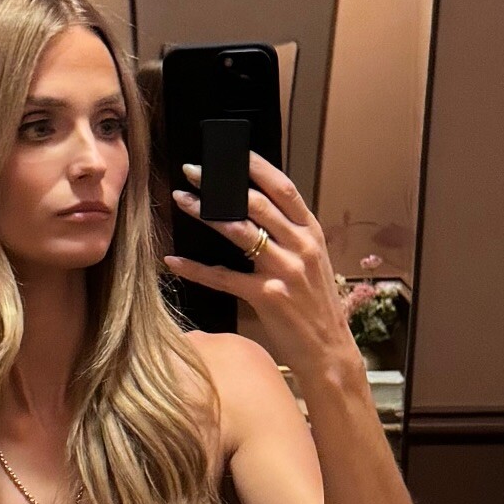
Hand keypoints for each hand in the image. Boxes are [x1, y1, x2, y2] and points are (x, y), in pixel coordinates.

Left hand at [167, 152, 357, 381]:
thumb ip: (289, 236)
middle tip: (192, 172)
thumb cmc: (315, 306)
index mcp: (311, 233)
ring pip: (239, 231)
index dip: (256, 166)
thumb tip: (252, 210)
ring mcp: (285, 270)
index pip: (284, 188)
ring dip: (206, 213)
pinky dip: (195, 268)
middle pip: (256, 203)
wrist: (329, 351)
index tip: (230, 153)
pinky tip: (173, 260)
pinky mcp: (267, 296)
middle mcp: (301, 246)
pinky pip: (224, 277)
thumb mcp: (311, 263)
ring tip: (181, 201)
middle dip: (220, 184)